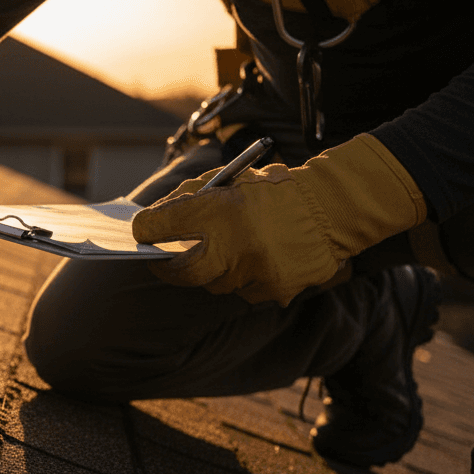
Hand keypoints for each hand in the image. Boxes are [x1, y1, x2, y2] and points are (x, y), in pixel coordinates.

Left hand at [131, 134, 426, 305]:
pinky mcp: (273, 290)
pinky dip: (243, 277)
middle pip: (183, 270)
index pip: (161, 226)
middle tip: (162, 258)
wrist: (331, 209)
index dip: (146, 231)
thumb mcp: (228, 182)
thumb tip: (153, 220)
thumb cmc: (273, 192)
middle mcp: (232, 246)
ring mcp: (254, 273)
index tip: (141, 234)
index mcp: (218, 210)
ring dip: (214, 270)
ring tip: (224, 251)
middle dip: (170, 265)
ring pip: (216, 283)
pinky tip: (256, 258)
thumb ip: (188, 199)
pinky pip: (245, 289)